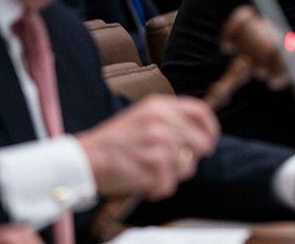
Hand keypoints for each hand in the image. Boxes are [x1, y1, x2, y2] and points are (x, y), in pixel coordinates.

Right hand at [77, 95, 218, 199]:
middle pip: (201, 142)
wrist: (84, 158)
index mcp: (159, 105)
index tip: (210, 141)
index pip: (200, 111)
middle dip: (192, 157)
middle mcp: (161, 120)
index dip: (211, 128)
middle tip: (176, 164)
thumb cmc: (115, 141)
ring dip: (173, 175)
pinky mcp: (152, 164)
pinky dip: (159, 188)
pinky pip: (170, 183)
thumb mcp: (142, 116)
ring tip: (152, 172)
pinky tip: (145, 183)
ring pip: (187, 166)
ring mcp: (158, 142)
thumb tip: (201, 134)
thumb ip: (170, 119)